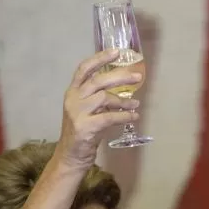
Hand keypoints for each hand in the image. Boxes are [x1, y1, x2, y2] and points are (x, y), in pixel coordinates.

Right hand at [55, 49, 142, 168]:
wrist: (71, 156)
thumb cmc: (83, 133)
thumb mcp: (87, 110)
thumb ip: (99, 98)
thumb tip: (124, 87)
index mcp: (73, 92)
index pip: (84, 69)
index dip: (100, 58)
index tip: (117, 52)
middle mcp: (73, 99)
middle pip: (98, 80)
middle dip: (120, 76)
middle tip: (137, 77)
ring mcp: (77, 113)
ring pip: (105, 97)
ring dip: (124, 100)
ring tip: (136, 103)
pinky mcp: (85, 127)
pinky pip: (109, 117)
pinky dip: (124, 116)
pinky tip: (134, 116)